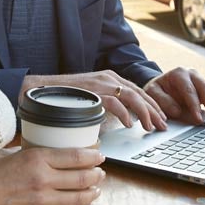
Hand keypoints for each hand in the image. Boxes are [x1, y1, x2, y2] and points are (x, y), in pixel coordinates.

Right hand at [0, 147, 105, 204]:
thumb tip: (45, 149)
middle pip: (83, 178)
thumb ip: (29, 151)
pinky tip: (84, 202)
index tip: (99, 154)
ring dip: (92, 192)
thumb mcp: (8, 153)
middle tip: (100, 170)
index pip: (76, 157)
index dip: (93, 156)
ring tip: (96, 187)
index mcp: (35, 159)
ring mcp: (42, 201)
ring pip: (80, 197)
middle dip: (97, 174)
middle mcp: (42, 180)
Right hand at [23, 71, 166, 130]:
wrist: (41, 89)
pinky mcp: (93, 92)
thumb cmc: (65, 96)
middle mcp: (108, 78)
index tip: (161, 117)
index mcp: (110, 77)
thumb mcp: (92, 96)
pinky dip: (125, 114)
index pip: (138, 90)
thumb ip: (107, 102)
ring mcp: (101, 84)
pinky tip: (130, 124)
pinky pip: (115, 103)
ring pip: (132, 97)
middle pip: (140, 93)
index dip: (152, 104)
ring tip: (151, 127)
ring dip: (145, 113)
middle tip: (163, 126)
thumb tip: (124, 117)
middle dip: (154, 110)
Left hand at [144, 67, 204, 123]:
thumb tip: (177, 111)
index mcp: (178, 73)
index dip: (194, 105)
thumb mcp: (152, 93)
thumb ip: (163, 101)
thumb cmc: (156, 90)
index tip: (198, 119)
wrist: (160, 85)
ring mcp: (201, 80)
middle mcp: (192, 74)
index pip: (189, 89)